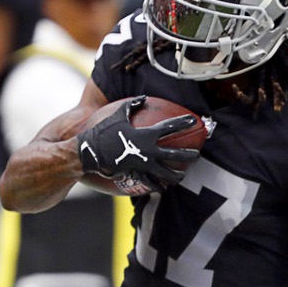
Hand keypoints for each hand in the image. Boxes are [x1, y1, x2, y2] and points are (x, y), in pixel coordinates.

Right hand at [77, 95, 199, 189]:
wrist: (90, 152)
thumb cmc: (103, 131)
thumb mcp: (117, 114)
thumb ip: (132, 105)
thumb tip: (144, 98)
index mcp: (146, 134)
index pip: (170, 127)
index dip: (183, 122)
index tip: (194, 120)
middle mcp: (148, 150)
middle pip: (175, 154)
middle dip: (189, 155)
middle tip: (197, 155)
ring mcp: (143, 164)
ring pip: (166, 173)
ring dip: (176, 175)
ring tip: (182, 176)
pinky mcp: (135, 175)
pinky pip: (150, 182)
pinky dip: (158, 185)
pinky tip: (163, 188)